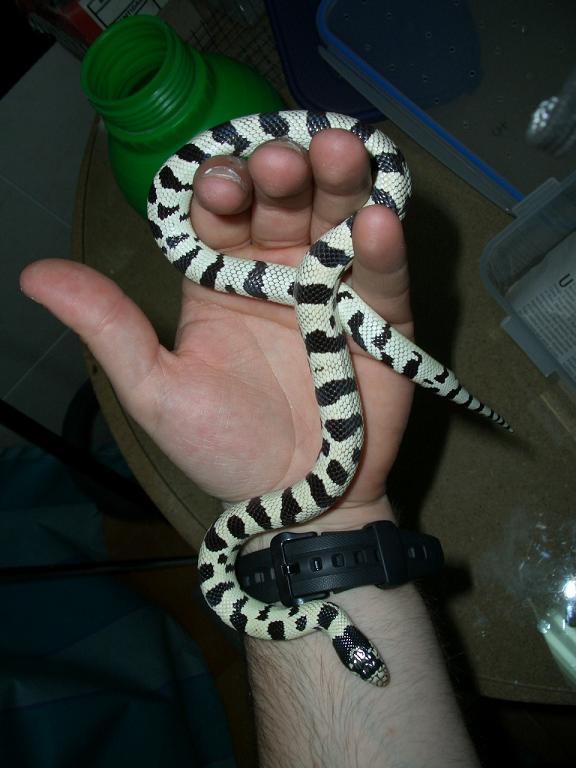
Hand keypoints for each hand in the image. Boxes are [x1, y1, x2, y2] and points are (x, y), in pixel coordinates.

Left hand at [20, 128, 412, 531]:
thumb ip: (109, 327)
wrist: (297, 499)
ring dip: (337, 183)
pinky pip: (384, 275)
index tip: (218, 184)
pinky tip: (378, 221)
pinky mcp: (382, 316)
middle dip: (281, 173)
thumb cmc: (225, 446)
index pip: (218, 213)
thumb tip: (34, 274)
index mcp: (219, 277)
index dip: (218, 188)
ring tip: (338, 150)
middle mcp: (276, 269)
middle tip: (281, 161)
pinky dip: (383, 248)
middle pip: (281, 203)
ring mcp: (333, 288)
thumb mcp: (157, 389)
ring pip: (337, 219)